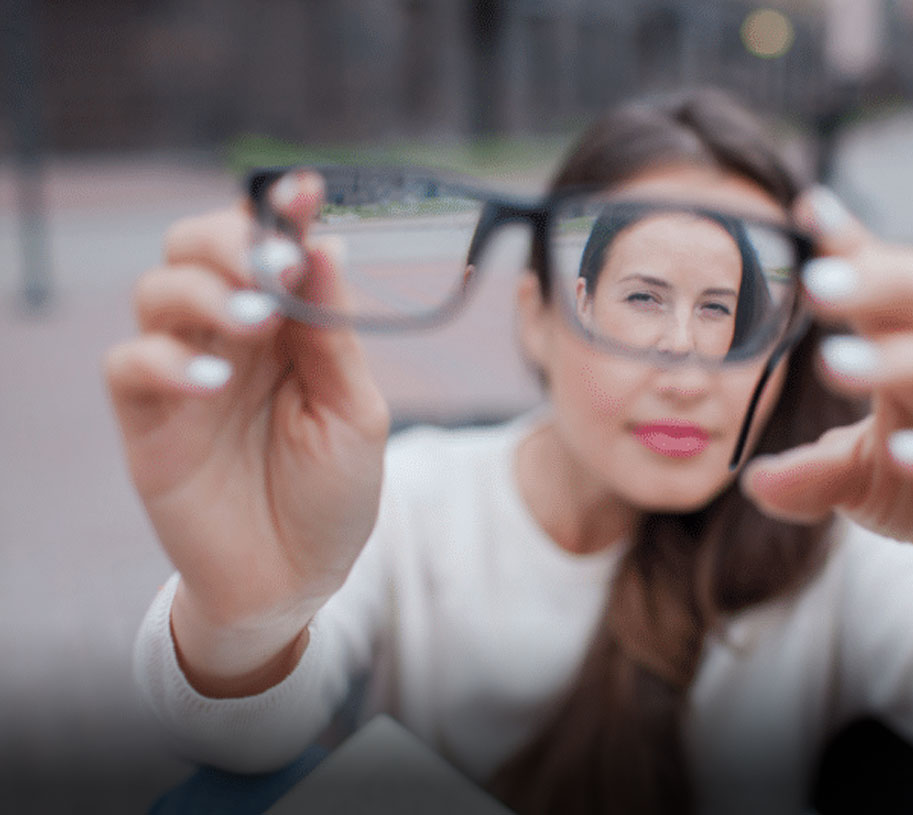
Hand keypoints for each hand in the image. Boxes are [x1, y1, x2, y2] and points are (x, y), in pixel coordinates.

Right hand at [105, 172, 388, 688]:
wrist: (295, 578)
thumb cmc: (331, 493)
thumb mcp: (353, 412)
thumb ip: (333, 335)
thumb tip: (326, 245)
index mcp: (287, 326)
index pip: (270, 247)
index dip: (282, 211)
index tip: (307, 188)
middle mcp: (230, 335)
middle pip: (196, 247)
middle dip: (232, 240)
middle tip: (274, 267)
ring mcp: (185, 370)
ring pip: (158, 289)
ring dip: (205, 291)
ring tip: (255, 322)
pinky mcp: (148, 416)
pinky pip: (131, 363)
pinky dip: (167, 359)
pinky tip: (214, 381)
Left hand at [742, 189, 912, 600]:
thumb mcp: (856, 474)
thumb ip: (808, 470)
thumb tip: (751, 480)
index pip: (898, 282)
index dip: (856, 244)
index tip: (806, 211)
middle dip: (887, 281)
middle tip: (815, 284)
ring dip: (907, 358)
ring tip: (832, 363)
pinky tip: (902, 451)